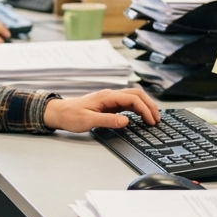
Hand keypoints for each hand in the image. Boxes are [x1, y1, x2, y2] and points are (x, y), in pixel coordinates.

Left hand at [43, 87, 159, 132]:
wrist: (59, 113)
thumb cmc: (71, 116)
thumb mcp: (89, 121)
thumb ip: (108, 121)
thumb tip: (126, 121)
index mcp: (107, 97)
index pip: (133, 99)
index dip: (145, 109)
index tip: (151, 121)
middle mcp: (110, 95)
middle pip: (136, 95)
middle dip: (149, 105)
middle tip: (157, 119)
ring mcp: (110, 99)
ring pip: (133, 98)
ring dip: (144, 106)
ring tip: (152, 118)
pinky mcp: (108, 105)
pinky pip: (127, 103)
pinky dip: (137, 109)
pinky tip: (140, 117)